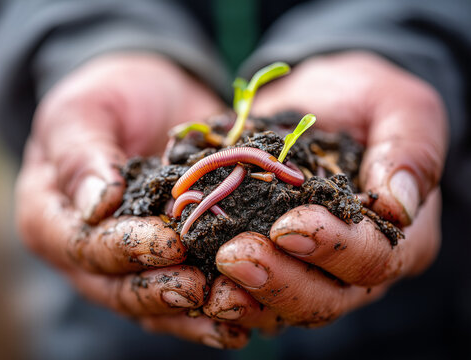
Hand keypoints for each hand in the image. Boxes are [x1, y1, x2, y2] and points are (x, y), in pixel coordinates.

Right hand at [16, 53, 247, 347]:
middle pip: (116, 288)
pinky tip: (247, 309)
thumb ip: (81, 155)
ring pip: (152, 304)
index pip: (83, 246)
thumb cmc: (109, 97)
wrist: (153, 97)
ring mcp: (127, 262)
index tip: (170, 243)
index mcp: (50, 216)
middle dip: (162, 291)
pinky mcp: (166, 262)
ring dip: (192, 312)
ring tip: (234, 310)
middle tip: (203, 289)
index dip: (126, 248)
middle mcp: (84, 251)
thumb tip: (96, 206)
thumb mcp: (83, 110)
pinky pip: (183, 294)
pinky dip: (211, 306)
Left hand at [201, 52, 445, 329]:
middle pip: (324, 298)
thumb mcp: (396, 106)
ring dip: (245, 292)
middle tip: (234, 255)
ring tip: (211, 267)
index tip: (288, 226)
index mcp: (398, 237)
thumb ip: (409, 149)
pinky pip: (246, 292)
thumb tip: (399, 206)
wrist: (313, 104)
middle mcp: (353, 267)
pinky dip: (221, 287)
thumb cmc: (362, 100)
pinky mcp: (270, 264)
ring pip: (281, 305)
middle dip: (279, 280)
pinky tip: (196, 275)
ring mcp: (308, 271)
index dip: (333, 248)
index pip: (373, 258)